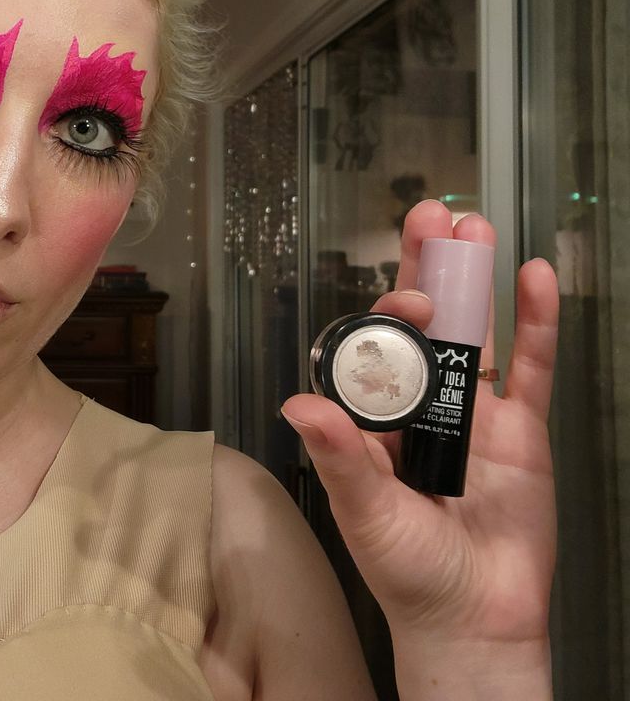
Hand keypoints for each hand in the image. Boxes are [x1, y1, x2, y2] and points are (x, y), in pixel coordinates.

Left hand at [282, 199, 558, 652]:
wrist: (474, 618)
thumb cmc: (407, 568)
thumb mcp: (363, 511)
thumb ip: (338, 457)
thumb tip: (297, 403)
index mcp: (372, 417)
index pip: (375, 347)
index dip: (387, 316)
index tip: (405, 301)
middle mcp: (420, 405)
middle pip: (423, 324)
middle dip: (424, 270)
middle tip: (430, 214)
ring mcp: (474, 412)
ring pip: (476, 333)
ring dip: (474, 281)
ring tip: (473, 227)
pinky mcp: (523, 430)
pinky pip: (532, 367)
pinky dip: (535, 322)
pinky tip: (534, 275)